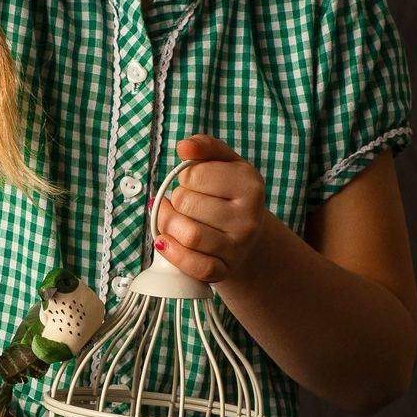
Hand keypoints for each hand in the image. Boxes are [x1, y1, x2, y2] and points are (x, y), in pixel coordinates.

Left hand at [151, 134, 266, 285]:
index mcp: (250, 184)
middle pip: (186, 204)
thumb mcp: (225, 163)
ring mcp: (239, 247)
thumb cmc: (230, 194)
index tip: (194, 182)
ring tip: (173, 219)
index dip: (186, 177)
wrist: (248, 236)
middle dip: (176, 201)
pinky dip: (174, 254)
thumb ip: (205, 146)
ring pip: (188, 235)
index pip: (194, 175)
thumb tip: (184, 147)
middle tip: (184, 203)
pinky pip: (195, 266)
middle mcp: (249, 217)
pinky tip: (166, 242)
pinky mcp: (225, 270)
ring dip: (169, 225)